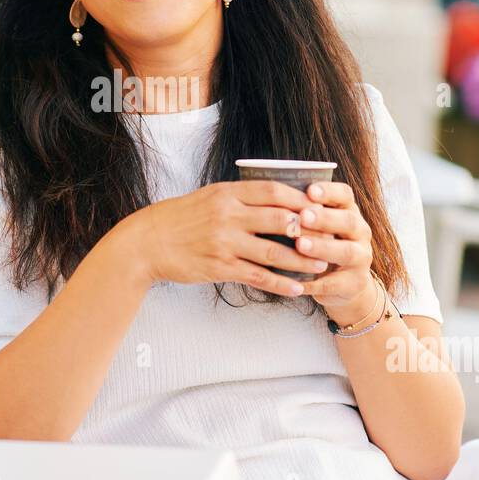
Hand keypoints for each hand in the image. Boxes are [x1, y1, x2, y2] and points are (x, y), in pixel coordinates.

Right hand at [129, 180, 328, 296]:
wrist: (147, 242)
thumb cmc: (179, 218)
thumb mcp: (208, 196)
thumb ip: (239, 197)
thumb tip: (275, 197)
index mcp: (227, 193)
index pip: (273, 191)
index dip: (300, 198)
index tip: (319, 205)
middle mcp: (228, 215)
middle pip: (280, 219)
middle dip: (310, 229)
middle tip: (330, 235)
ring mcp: (224, 243)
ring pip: (274, 251)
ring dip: (302, 259)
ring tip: (322, 264)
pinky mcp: (220, 267)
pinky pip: (258, 276)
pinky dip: (281, 283)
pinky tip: (297, 288)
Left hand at [292, 181, 381, 319]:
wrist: (343, 282)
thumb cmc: (320, 243)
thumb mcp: (316, 225)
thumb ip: (301, 211)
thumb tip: (268, 193)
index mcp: (348, 211)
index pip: (344, 194)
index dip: (329, 191)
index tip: (310, 190)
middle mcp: (359, 232)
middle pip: (348, 221)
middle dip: (325, 219)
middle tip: (302, 216)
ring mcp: (361, 258)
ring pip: (346, 251)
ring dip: (323, 248)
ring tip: (301, 245)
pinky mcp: (355, 284)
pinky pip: (335, 283)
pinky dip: (316, 283)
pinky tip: (298, 282)